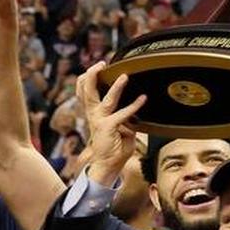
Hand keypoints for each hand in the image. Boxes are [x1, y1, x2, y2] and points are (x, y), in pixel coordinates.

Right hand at [77, 62, 147, 186]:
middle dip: (92, 75)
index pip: (86, 92)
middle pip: (87, 91)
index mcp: (94, 113)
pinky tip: (143, 99)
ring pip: (106, 99)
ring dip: (116, 87)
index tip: (97, 67)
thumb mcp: (122, 130)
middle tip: (101, 64)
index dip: (89, 78)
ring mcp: (99, 120)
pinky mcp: (108, 127)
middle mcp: (94, 115)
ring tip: (124, 76)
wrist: (108, 165)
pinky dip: (133, 106)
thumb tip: (136, 113)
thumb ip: (128, 120)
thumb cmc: (115, 148)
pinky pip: (122, 114)